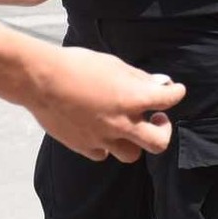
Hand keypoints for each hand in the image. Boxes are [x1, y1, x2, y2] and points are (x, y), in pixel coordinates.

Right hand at [25, 46, 185, 161]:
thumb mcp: (112, 63)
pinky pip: (103, 154)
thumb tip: (159, 83)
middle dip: (163, 130)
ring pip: (131, 154)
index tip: (175, 90)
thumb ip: (138, 77)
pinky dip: (106, 145)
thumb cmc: (77, 65)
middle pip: (158, 142)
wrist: (41, 80)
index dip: (176, 93)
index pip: (168, 100)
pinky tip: (101, 131)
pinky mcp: (84, 147)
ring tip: (127, 127)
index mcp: (133, 99)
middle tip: (155, 118)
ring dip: (135, 141)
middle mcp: (122, 124)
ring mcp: (103, 139)